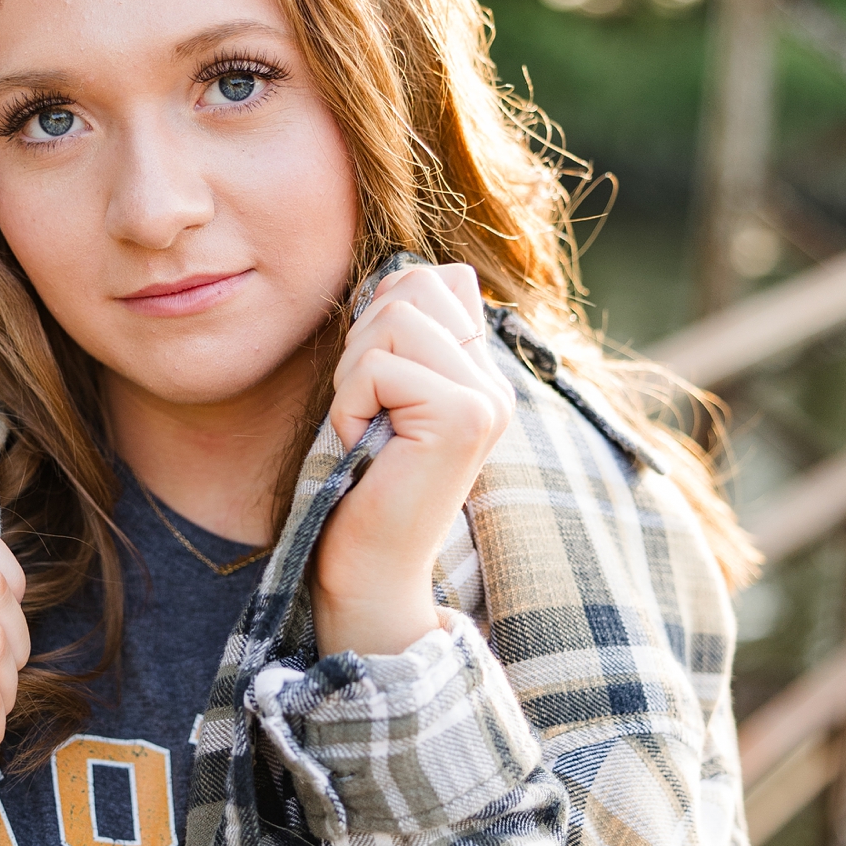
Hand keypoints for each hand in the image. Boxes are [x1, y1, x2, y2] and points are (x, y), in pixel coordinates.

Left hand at [312, 263, 512, 655]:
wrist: (368, 571)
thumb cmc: (359, 486)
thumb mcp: (378, 397)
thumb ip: (398, 339)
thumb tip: (397, 275)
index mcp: (479, 375)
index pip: (438, 281)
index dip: (383, 314)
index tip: (375, 386)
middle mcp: (494, 384)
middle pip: (413, 287)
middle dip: (364, 343)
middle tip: (367, 412)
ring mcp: (485, 399)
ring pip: (395, 319)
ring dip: (354, 377)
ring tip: (368, 431)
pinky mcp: (462, 418)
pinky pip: (377, 367)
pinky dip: (350, 407)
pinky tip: (365, 449)